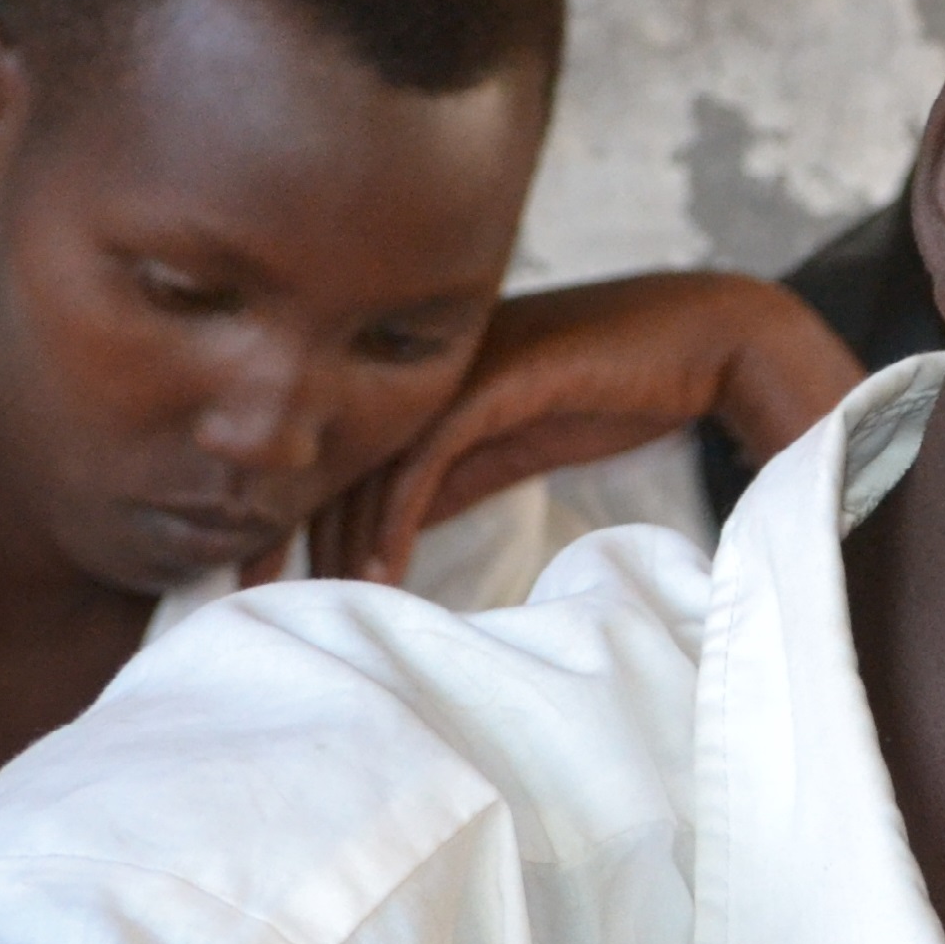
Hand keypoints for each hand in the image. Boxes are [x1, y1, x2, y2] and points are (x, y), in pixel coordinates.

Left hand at [295, 270, 865, 585]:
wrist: (704, 340)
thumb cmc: (619, 385)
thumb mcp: (513, 441)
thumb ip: (451, 470)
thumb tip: (388, 530)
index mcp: (420, 370)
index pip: (333, 443)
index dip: (288, 509)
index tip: (256, 572)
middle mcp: (423, 360)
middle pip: (328, 448)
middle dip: (282, 527)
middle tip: (240, 596)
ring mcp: (457, 364)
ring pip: (368, 456)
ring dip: (337, 538)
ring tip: (316, 603)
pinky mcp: (496, 377)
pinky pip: (424, 455)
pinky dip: (397, 517)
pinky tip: (383, 572)